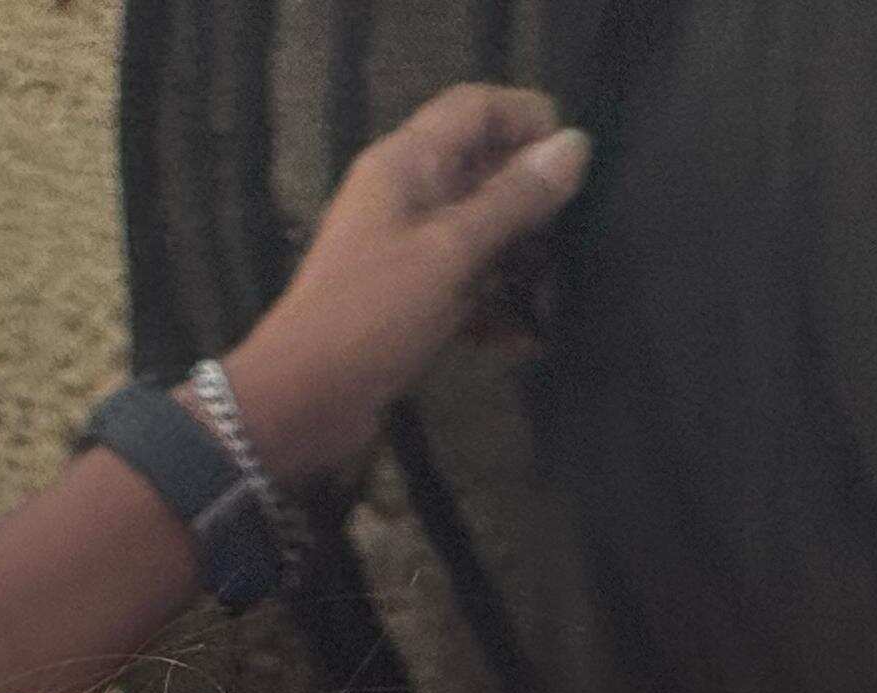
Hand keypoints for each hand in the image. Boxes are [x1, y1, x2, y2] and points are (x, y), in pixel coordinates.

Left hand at [217, 83, 590, 482]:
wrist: (301, 401)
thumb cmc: (370, 315)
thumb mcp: (451, 251)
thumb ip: (514, 198)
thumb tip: (576, 144)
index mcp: (405, 163)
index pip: (476, 107)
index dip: (528, 119)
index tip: (574, 163)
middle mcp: (406, 195)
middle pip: (486, 169)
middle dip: (535, 200)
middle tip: (575, 239)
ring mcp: (407, 248)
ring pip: (483, 230)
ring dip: (523, 260)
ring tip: (556, 296)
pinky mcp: (411, 297)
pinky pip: (468, 283)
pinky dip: (496, 306)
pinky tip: (524, 339)